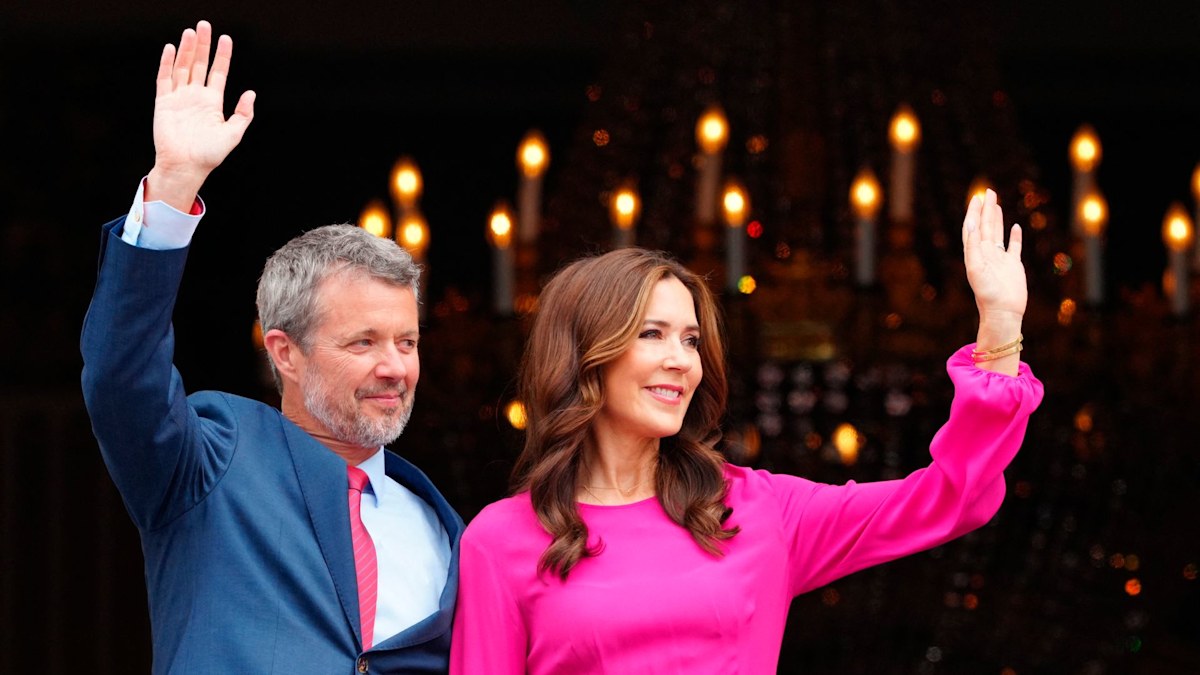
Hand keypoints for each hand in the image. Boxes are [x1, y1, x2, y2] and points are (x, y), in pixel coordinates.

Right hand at [146, 20, 255, 210]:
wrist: (185, 166)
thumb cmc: (209, 154)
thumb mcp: (233, 134)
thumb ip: (243, 114)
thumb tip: (251, 93)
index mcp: (213, 102)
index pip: (218, 72)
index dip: (222, 56)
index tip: (226, 39)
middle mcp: (196, 96)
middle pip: (200, 64)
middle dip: (203, 45)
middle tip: (205, 25)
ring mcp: (179, 98)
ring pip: (183, 67)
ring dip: (187, 49)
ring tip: (191, 32)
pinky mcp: (164, 102)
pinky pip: (165, 78)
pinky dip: (168, 63)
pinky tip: (172, 48)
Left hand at [962, 189, 1025, 371]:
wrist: (1002, 312)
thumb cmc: (987, 294)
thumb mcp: (975, 269)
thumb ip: (973, 248)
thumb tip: (971, 226)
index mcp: (975, 254)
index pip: (972, 228)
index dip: (973, 213)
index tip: (975, 198)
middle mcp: (986, 254)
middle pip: (985, 227)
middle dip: (986, 209)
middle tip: (988, 192)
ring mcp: (1000, 259)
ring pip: (997, 233)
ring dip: (996, 219)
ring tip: (996, 204)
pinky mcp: (1013, 266)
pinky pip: (1014, 247)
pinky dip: (1014, 236)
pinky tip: (1015, 227)